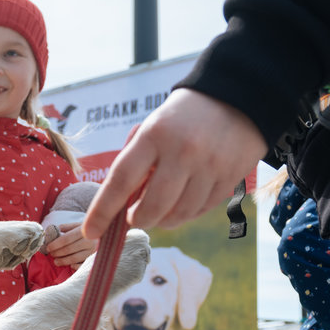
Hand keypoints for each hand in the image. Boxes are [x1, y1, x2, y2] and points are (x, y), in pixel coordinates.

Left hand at [43, 223, 96, 266]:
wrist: (109, 235)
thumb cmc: (91, 230)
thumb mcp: (81, 224)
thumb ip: (68, 226)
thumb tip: (55, 229)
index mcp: (84, 231)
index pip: (66, 239)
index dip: (55, 244)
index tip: (48, 247)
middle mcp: (89, 241)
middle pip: (69, 249)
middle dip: (57, 253)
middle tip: (51, 254)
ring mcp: (93, 251)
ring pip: (74, 258)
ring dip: (63, 261)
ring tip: (56, 261)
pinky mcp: (96, 259)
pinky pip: (83, 265)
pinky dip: (75, 266)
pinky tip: (70, 265)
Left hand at [83, 89, 266, 236]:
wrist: (238, 97)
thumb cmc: (182, 118)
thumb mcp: (153, 128)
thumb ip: (136, 162)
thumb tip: (121, 205)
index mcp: (154, 135)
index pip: (121, 181)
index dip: (103, 211)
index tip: (91, 232)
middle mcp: (182, 152)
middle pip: (152, 207)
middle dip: (138, 220)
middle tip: (134, 217)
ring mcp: (209, 167)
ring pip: (178, 215)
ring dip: (162, 221)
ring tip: (158, 211)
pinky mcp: (229, 179)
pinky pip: (200, 211)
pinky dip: (185, 214)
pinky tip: (181, 202)